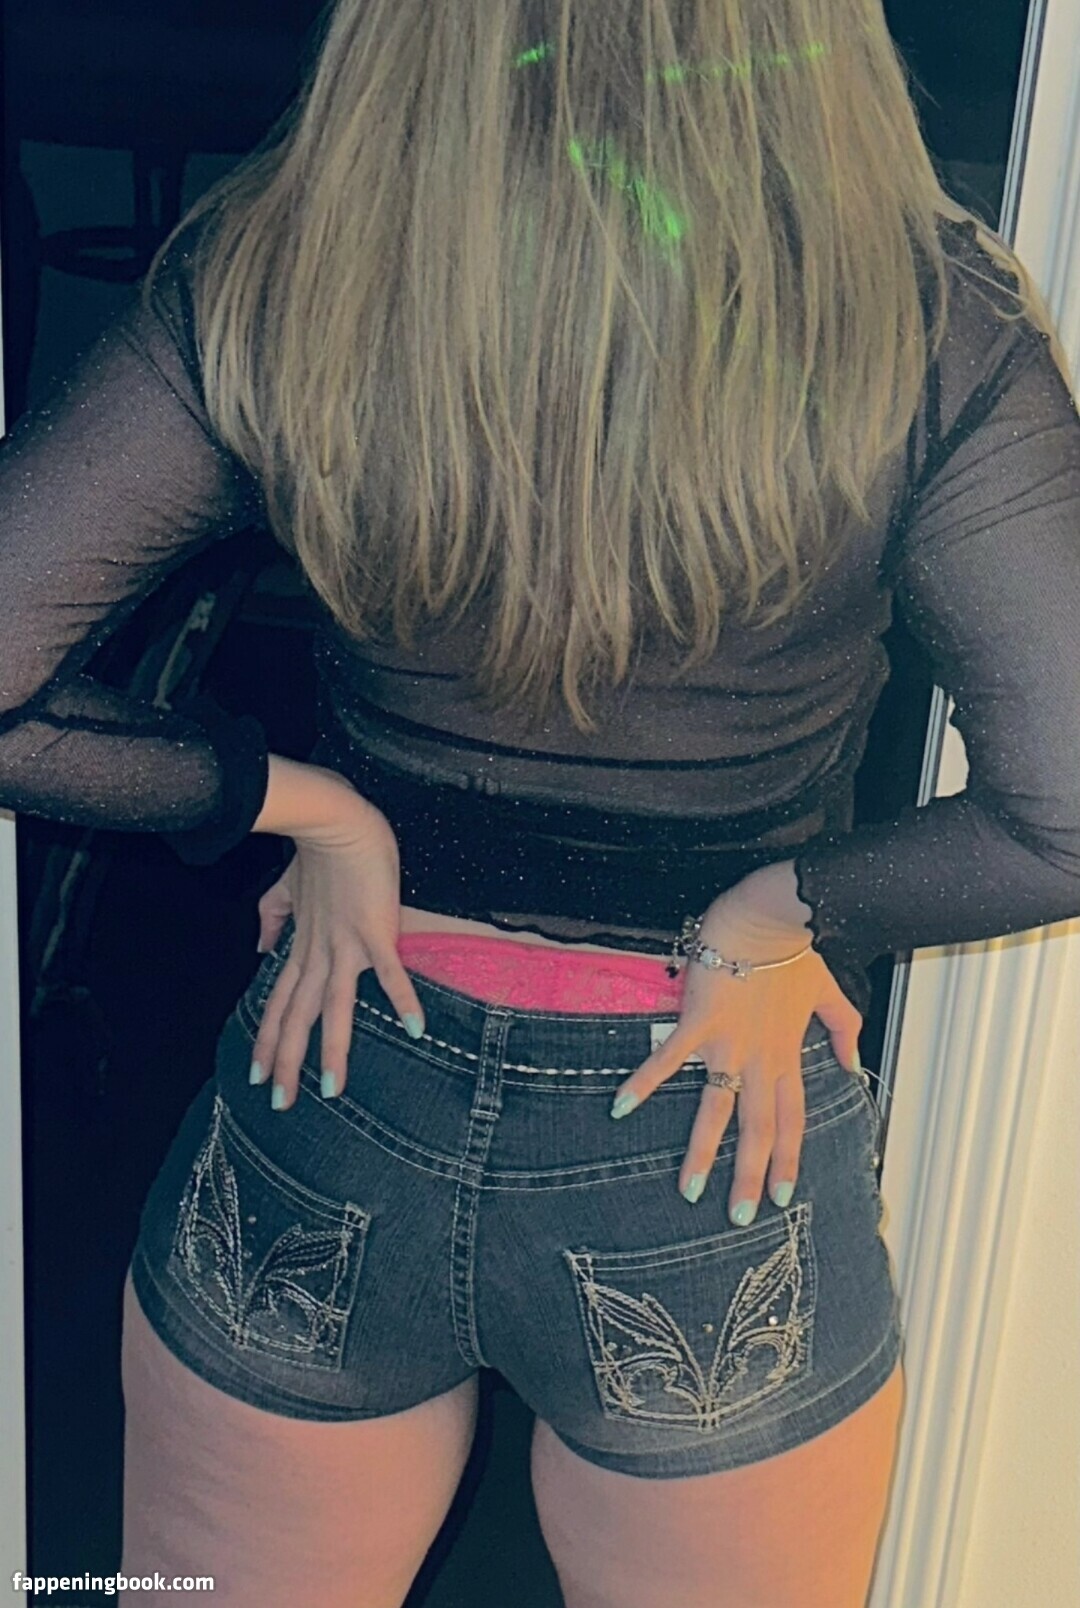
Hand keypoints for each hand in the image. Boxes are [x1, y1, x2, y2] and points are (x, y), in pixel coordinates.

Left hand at [248, 792, 425, 1110]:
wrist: (335, 819)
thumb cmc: (316, 851)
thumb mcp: (284, 889)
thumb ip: (271, 920)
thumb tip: (260, 949)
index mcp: (302, 947)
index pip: (279, 1003)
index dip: (268, 1040)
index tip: (258, 1075)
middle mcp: (320, 953)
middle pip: (299, 1016)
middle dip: (289, 1062)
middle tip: (279, 1104)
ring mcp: (347, 944)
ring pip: (334, 1006)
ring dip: (333, 1049)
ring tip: (333, 1090)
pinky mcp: (376, 930)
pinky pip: (390, 970)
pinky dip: (402, 998)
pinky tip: (415, 1028)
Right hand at [609, 908, 861, 1223]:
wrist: (766, 919)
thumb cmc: (792, 950)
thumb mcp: (827, 991)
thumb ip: (843, 1028)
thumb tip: (851, 1061)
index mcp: (786, 1055)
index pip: (791, 1119)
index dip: (786, 1159)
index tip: (783, 1196)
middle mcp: (760, 1058)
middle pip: (757, 1128)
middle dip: (750, 1176)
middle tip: (740, 1217)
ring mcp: (728, 1043)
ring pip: (717, 1109)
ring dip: (702, 1151)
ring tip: (689, 1188)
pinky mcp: (698, 1023)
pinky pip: (669, 1060)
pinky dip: (645, 1083)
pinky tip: (622, 1108)